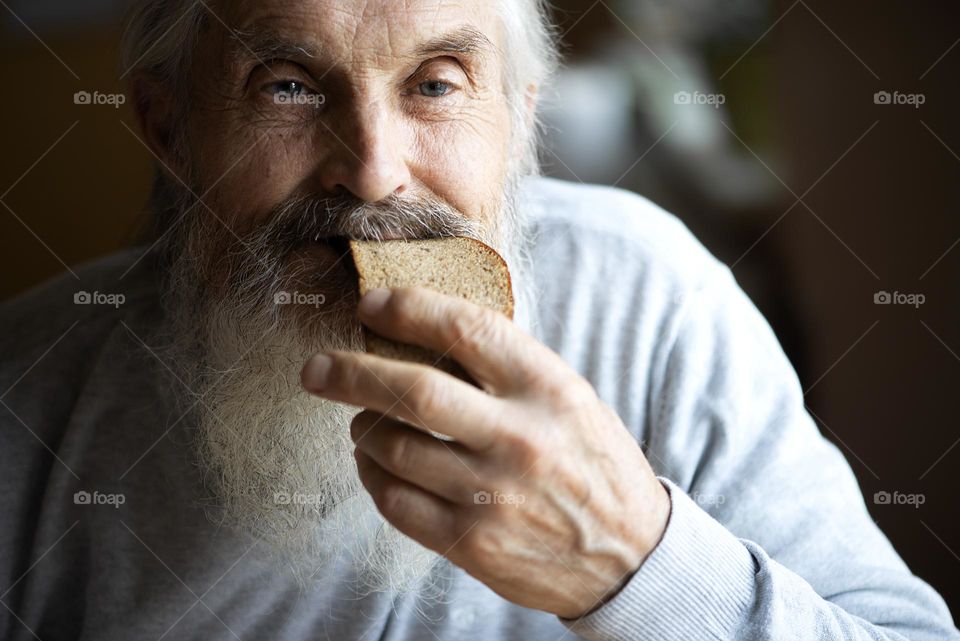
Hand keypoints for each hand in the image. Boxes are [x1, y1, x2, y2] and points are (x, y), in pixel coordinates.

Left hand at [301, 287, 670, 618]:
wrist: (628, 554)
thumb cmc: (591, 462)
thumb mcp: (568, 398)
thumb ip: (506, 368)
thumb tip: (422, 332)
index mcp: (547, 388)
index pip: (465, 329)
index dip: (407, 308)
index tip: (371, 304)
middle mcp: (519, 437)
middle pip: (412, 391)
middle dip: (349, 373)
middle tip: (316, 368)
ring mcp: (493, 495)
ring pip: (392, 447)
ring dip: (362, 427)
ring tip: (362, 420)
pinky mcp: (472, 542)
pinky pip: (394, 501)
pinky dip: (372, 474)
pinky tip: (376, 462)